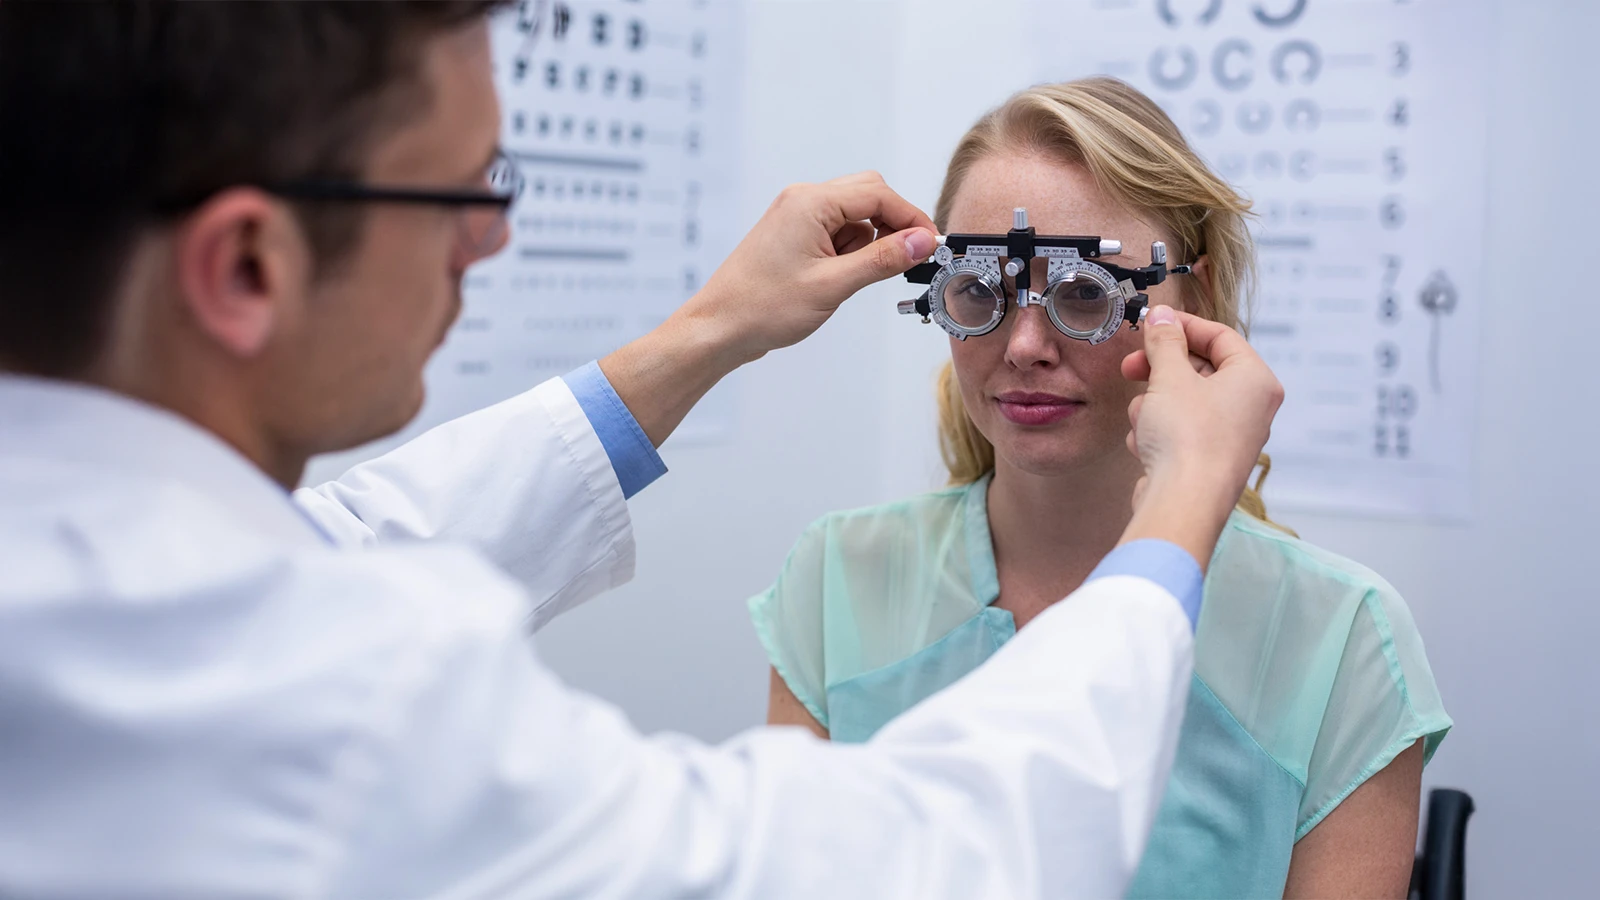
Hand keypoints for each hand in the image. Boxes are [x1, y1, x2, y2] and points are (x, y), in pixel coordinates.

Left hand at [674, 171, 937, 363]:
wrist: (719, 328)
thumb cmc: (762, 307)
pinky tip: (840, 278)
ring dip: (869, 242)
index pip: (878, 194)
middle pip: (868, 196)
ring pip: (854, 215)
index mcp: (810, 203)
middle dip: (892, 227)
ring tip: (852, 279)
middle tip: (904, 261)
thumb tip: (922, 241)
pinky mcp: (794, 235)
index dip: (911, 218)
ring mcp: (796, 216)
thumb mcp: (833, 285)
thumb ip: (882, 259)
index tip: (931, 245)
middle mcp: (802, 201)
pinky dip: (850, 251)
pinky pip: (836, 230)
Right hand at [1116, 306, 1284, 568]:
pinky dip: (1158, 433)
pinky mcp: (1209, 461)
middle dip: (1160, 370)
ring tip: (1143, 419)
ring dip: (1154, 405)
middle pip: (1201, 370)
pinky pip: (1180, 431)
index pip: (1220, 336)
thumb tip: (1161, 315)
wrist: (1183, 503)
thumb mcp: (1170, 376)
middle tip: (1130, 366)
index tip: (1151, 323)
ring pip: (1184, 402)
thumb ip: (1164, 341)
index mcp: (1255, 380)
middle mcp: (1251, 407)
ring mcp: (1231, 436)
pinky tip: (1146, 446)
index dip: (1182, 326)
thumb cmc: (1187, 437)